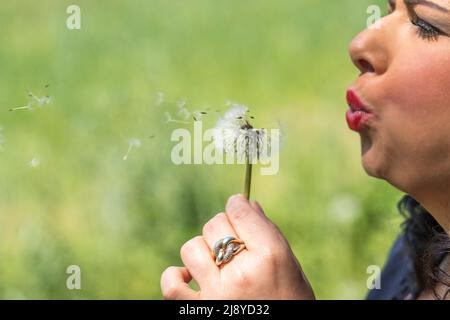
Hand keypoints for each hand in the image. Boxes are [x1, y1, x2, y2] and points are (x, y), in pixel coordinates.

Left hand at [161, 194, 314, 299]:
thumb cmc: (292, 301)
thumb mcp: (291, 267)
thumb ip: (269, 234)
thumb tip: (247, 204)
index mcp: (270, 257)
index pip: (240, 212)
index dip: (236, 203)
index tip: (236, 204)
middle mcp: (242, 272)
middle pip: (216, 224)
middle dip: (224, 227)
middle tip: (233, 240)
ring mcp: (217, 294)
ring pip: (192, 247)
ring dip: (203, 249)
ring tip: (216, 262)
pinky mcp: (198, 311)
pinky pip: (171, 285)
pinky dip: (175, 276)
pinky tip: (190, 276)